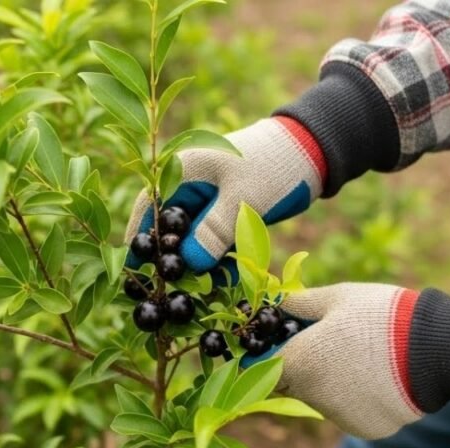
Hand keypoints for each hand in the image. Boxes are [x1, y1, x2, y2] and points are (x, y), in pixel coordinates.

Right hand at [124, 116, 326, 272]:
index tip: (139, 272)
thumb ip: (215, 229)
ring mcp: (207, 204)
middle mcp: (188, 188)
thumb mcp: (243, 197)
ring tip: (207, 292)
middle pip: (169, 230)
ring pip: (192, 241)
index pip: (149, 209)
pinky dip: (219, 262)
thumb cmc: (273, 164)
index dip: (142, 241)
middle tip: (177, 291)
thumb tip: (189, 263)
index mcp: (181, 171)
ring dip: (199, 266)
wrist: (310, 155)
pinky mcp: (225, 217)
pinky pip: (214, 245)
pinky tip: (228, 282)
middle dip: (175, 260)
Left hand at [260, 283, 424, 438]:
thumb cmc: (381, 316)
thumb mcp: (338, 297)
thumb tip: (279, 302)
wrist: (434, 350)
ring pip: (321, 399)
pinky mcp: (364, 430)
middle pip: (292, 384)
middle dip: (302, 366)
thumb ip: (300, 303)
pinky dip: (356, 398)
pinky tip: (377, 377)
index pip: (264, 367)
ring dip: (330, 383)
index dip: (271, 354)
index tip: (284, 342)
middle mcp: (312, 396)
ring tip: (362, 357)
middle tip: (331, 344)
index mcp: (299, 362)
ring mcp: (338, 417)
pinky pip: (349, 412)